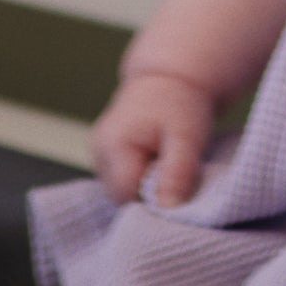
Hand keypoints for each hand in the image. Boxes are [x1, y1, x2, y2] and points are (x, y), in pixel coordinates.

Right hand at [87, 67, 217, 203]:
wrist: (170, 78)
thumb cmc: (179, 103)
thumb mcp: (186, 136)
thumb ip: (177, 172)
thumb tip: (166, 208)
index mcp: (112, 146)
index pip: (126, 195)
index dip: (153, 198)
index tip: (177, 185)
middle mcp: (98, 153)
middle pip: (121, 196)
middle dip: (149, 193)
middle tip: (175, 171)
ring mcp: (99, 155)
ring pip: (122, 191)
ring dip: (145, 186)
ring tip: (166, 162)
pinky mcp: (106, 158)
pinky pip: (123, 182)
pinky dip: (141, 179)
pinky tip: (157, 163)